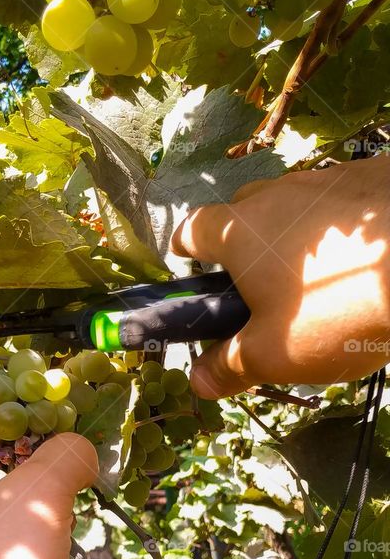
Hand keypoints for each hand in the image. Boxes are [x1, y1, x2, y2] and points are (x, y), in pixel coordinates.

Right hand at [172, 155, 389, 397]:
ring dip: (296, 238)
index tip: (196, 277)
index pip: (192, 230)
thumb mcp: (276, 354)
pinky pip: (341, 204)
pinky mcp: (372, 177)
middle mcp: (277, 193)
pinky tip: (364, 263)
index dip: (187, 254)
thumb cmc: (339, 310)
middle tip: (266, 292)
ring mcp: (327, 179)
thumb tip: (198, 380)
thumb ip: (230, 366)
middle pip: (244, 213)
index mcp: (240, 232)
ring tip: (324, 283)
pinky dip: (341, 230)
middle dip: (245, 246)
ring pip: (295, 207)